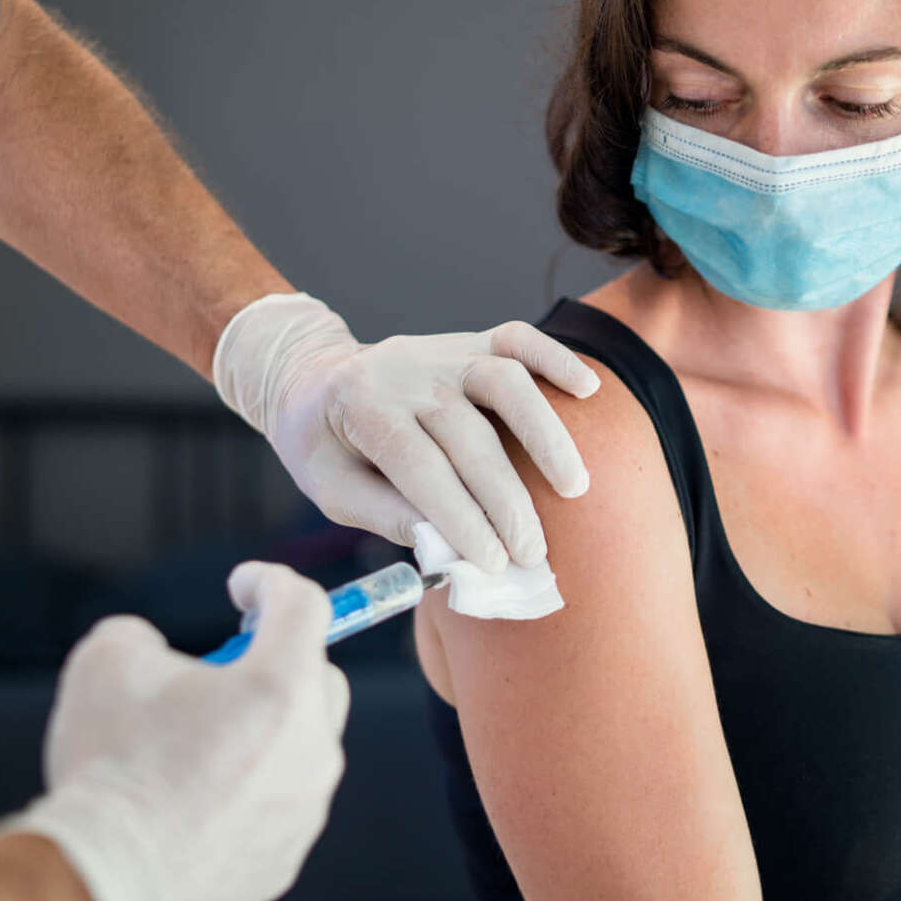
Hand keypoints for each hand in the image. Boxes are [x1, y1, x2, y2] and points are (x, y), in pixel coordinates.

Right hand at [3, 565, 348, 900]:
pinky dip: (248, 791)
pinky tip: (194, 800)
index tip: (242, 586)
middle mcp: (311, 748)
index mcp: (281, 688)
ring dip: (261, 733)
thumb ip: (143, 637)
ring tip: (193, 745)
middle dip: (275, 663)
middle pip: (317, 679)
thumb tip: (155, 656)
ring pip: (300, 748)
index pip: (305, 606)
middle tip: (218, 672)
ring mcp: (304, 809)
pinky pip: (278, 805)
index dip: (270, 583)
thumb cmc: (110, 770)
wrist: (104, 885)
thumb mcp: (108, 660)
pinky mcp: (284, 858)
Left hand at [213, 294, 599, 571]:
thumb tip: (446, 546)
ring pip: (503, 380)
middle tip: (532, 552)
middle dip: (505, 500)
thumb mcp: (330, 488)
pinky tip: (587, 390)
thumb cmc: (324, 444)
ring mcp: (441, 351)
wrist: (314, 377)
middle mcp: (404, 372)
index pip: (419, 465)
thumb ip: (384, 514)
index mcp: (361, 407)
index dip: (459, 516)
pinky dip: (555, 359)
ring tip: (573, 488)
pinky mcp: (469, 342)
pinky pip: (517, 339)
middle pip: (467, 434)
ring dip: (544, 434)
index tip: (492, 561)